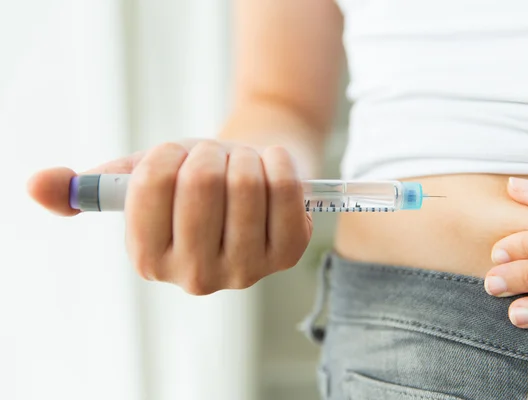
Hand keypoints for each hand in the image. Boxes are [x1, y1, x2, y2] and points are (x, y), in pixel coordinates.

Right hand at [27, 139, 312, 294]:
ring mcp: (245, 270)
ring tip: (241, 165)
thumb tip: (35, 184)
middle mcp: (196, 277)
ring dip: (242, 155)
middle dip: (208, 154)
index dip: (168, 156)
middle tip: (214, 160)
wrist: (253, 174)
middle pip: (202, 184)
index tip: (178, 158)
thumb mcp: (141, 177)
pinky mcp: (287, 255)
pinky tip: (270, 168)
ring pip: (245, 182)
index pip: (151, 185)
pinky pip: (285, 188)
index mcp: (150, 258)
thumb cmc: (195, 177)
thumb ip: (92, 187)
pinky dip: (278, 161)